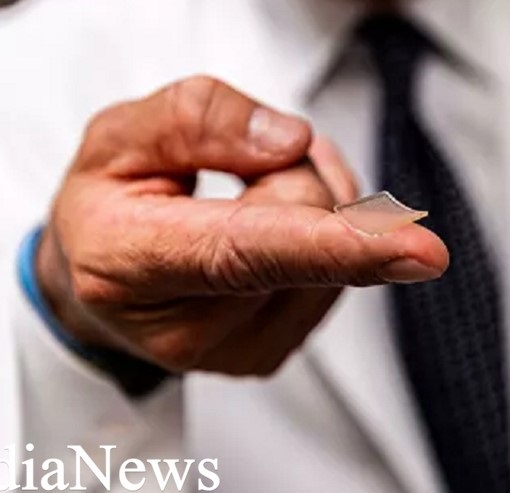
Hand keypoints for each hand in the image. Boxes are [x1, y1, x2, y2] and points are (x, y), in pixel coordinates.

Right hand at [36, 76, 448, 375]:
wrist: (93, 283)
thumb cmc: (106, 208)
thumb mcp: (117, 136)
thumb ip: (198, 120)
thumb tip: (290, 143)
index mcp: (130, 262)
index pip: (245, 250)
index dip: (334, 245)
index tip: (417, 250)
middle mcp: (187, 327)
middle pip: (307, 221)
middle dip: (288, 173)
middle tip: (234, 175)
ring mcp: (235, 352)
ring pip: (336, 245)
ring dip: (306, 206)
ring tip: (241, 205)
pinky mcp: (270, 354)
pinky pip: (337, 275)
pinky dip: (316, 240)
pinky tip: (265, 235)